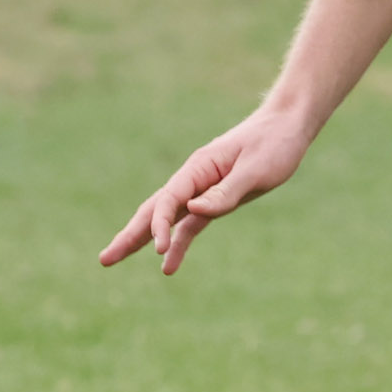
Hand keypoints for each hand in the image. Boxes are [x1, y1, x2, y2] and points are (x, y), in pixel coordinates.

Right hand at [98, 109, 312, 275]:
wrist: (287, 126)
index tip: (159, 249)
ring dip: (142, 240)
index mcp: (199, 168)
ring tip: (114, 259)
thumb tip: (194, 210)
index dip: (159, 225)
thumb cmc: (274, 143)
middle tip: (104, 259)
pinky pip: (190, 225)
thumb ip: (226, 192)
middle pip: (154, 210)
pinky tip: (168, 266)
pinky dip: (178, 243)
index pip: (169, 199)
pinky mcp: (216, 200)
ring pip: (165, 219)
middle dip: (129, 235)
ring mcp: (202, 190)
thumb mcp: (255, 169)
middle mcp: (194, 179)